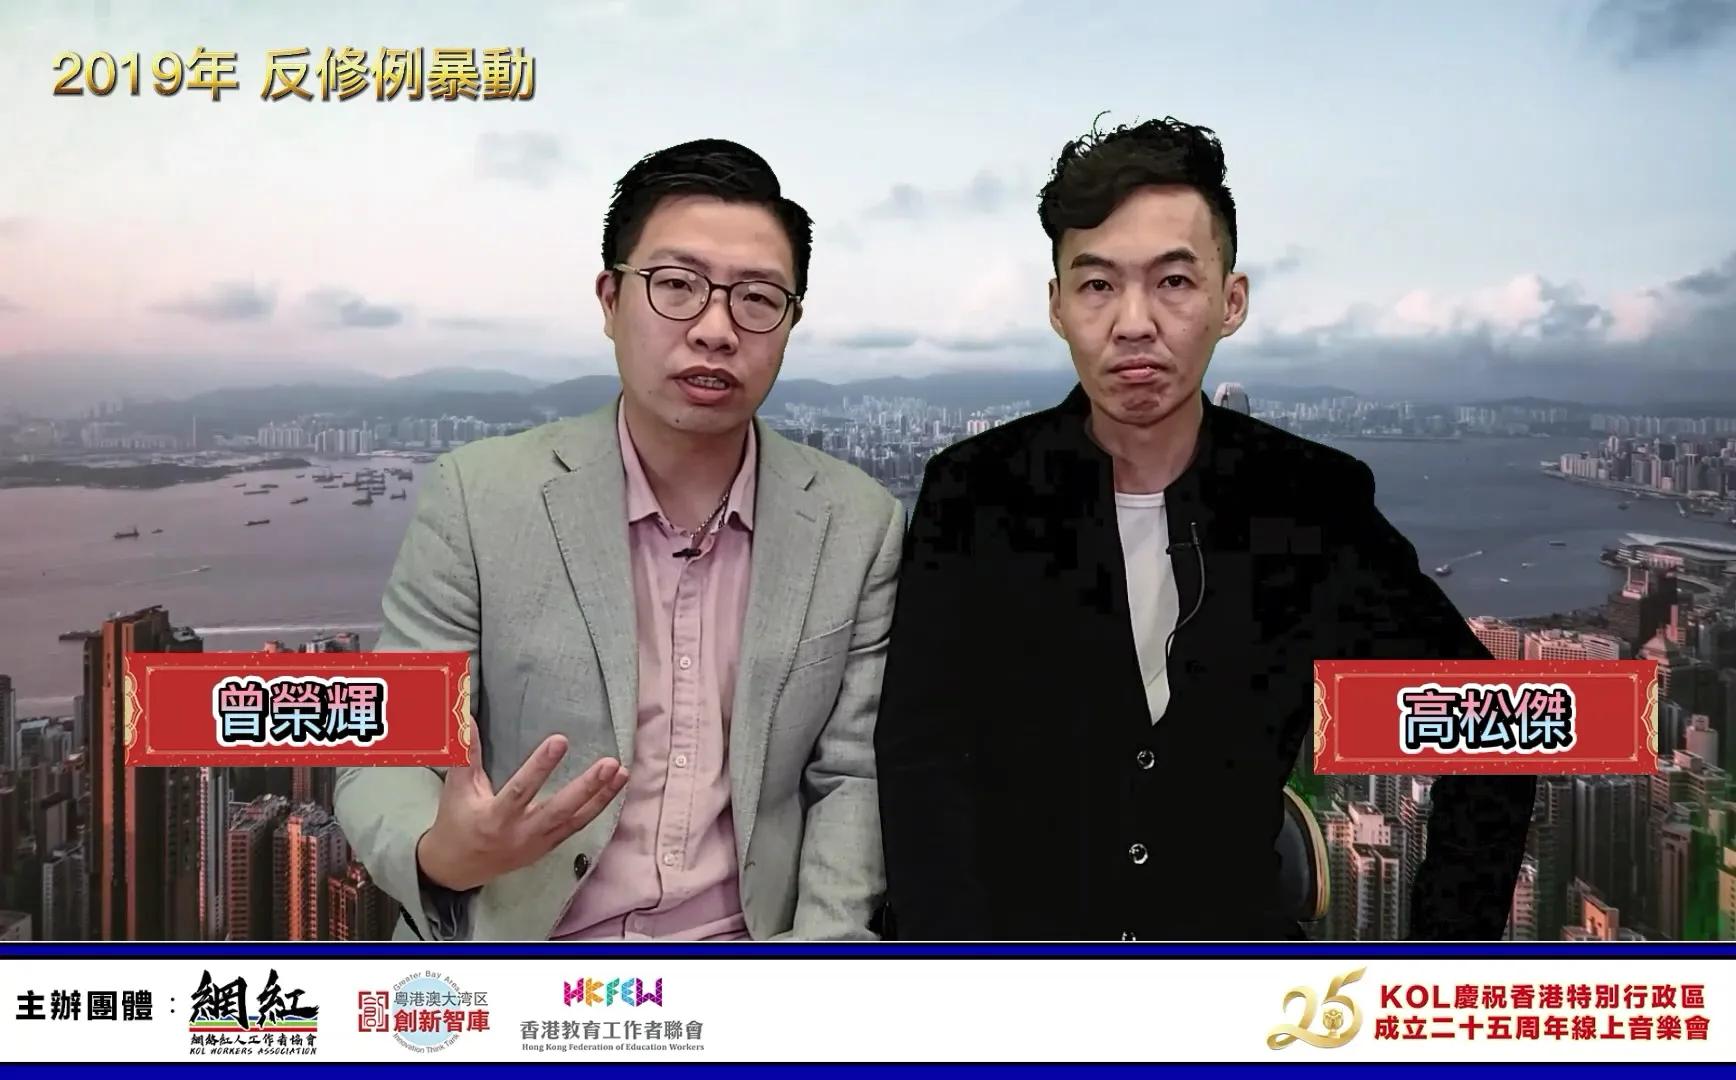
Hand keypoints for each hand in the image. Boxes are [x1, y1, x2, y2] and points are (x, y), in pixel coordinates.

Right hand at [416, 734, 627, 892]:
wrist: (459, 868)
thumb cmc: (456, 821)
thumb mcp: (457, 789)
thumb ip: (466, 754)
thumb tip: (467, 718)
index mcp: (495, 818)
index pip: (521, 790)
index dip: (541, 766)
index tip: (560, 740)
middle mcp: (521, 833)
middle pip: (560, 809)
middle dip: (587, 787)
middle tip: (609, 763)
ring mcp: (538, 843)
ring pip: (576, 820)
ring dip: (601, 796)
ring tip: (621, 772)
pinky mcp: (549, 846)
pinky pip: (578, 826)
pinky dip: (598, 808)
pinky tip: (615, 788)